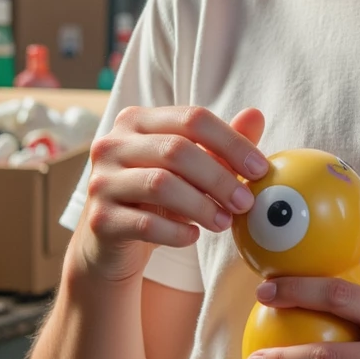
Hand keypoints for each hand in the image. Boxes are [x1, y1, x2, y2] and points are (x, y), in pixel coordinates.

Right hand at [72, 105, 268, 283]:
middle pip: (176, 149)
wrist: (113, 243)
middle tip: (246, 202)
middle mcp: (112, 144)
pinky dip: (176, 231)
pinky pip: (145, 223)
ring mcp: (101, 181)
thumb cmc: (158, 198)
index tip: (260, 169)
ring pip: (160, 185)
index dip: (231, 142)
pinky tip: (193, 236)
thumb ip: (221, 144)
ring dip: (202, 206)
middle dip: (219, 178)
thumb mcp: (192, 168)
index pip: (192, 118)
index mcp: (137, 121)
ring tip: (225, 222)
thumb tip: (256, 115)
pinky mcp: (99, 219)